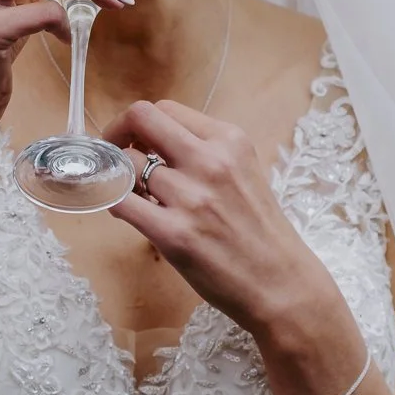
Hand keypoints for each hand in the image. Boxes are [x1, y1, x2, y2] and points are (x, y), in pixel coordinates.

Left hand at [104, 99, 336, 339]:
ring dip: (118, 176)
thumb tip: (153, 148)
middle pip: (141, 118)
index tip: (136, 141)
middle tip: (115, 154)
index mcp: (229, 141)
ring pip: (126, 164)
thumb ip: (204, 155)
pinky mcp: (173, 233)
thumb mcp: (244, 174)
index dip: (140, 124)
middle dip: (118, 133)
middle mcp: (210, 161)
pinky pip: (120, 202)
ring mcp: (190, 197)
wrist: (282, 284)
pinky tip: (127, 211)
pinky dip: (112, 201)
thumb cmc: (261, 233)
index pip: (166, 109)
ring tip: (133, 194)